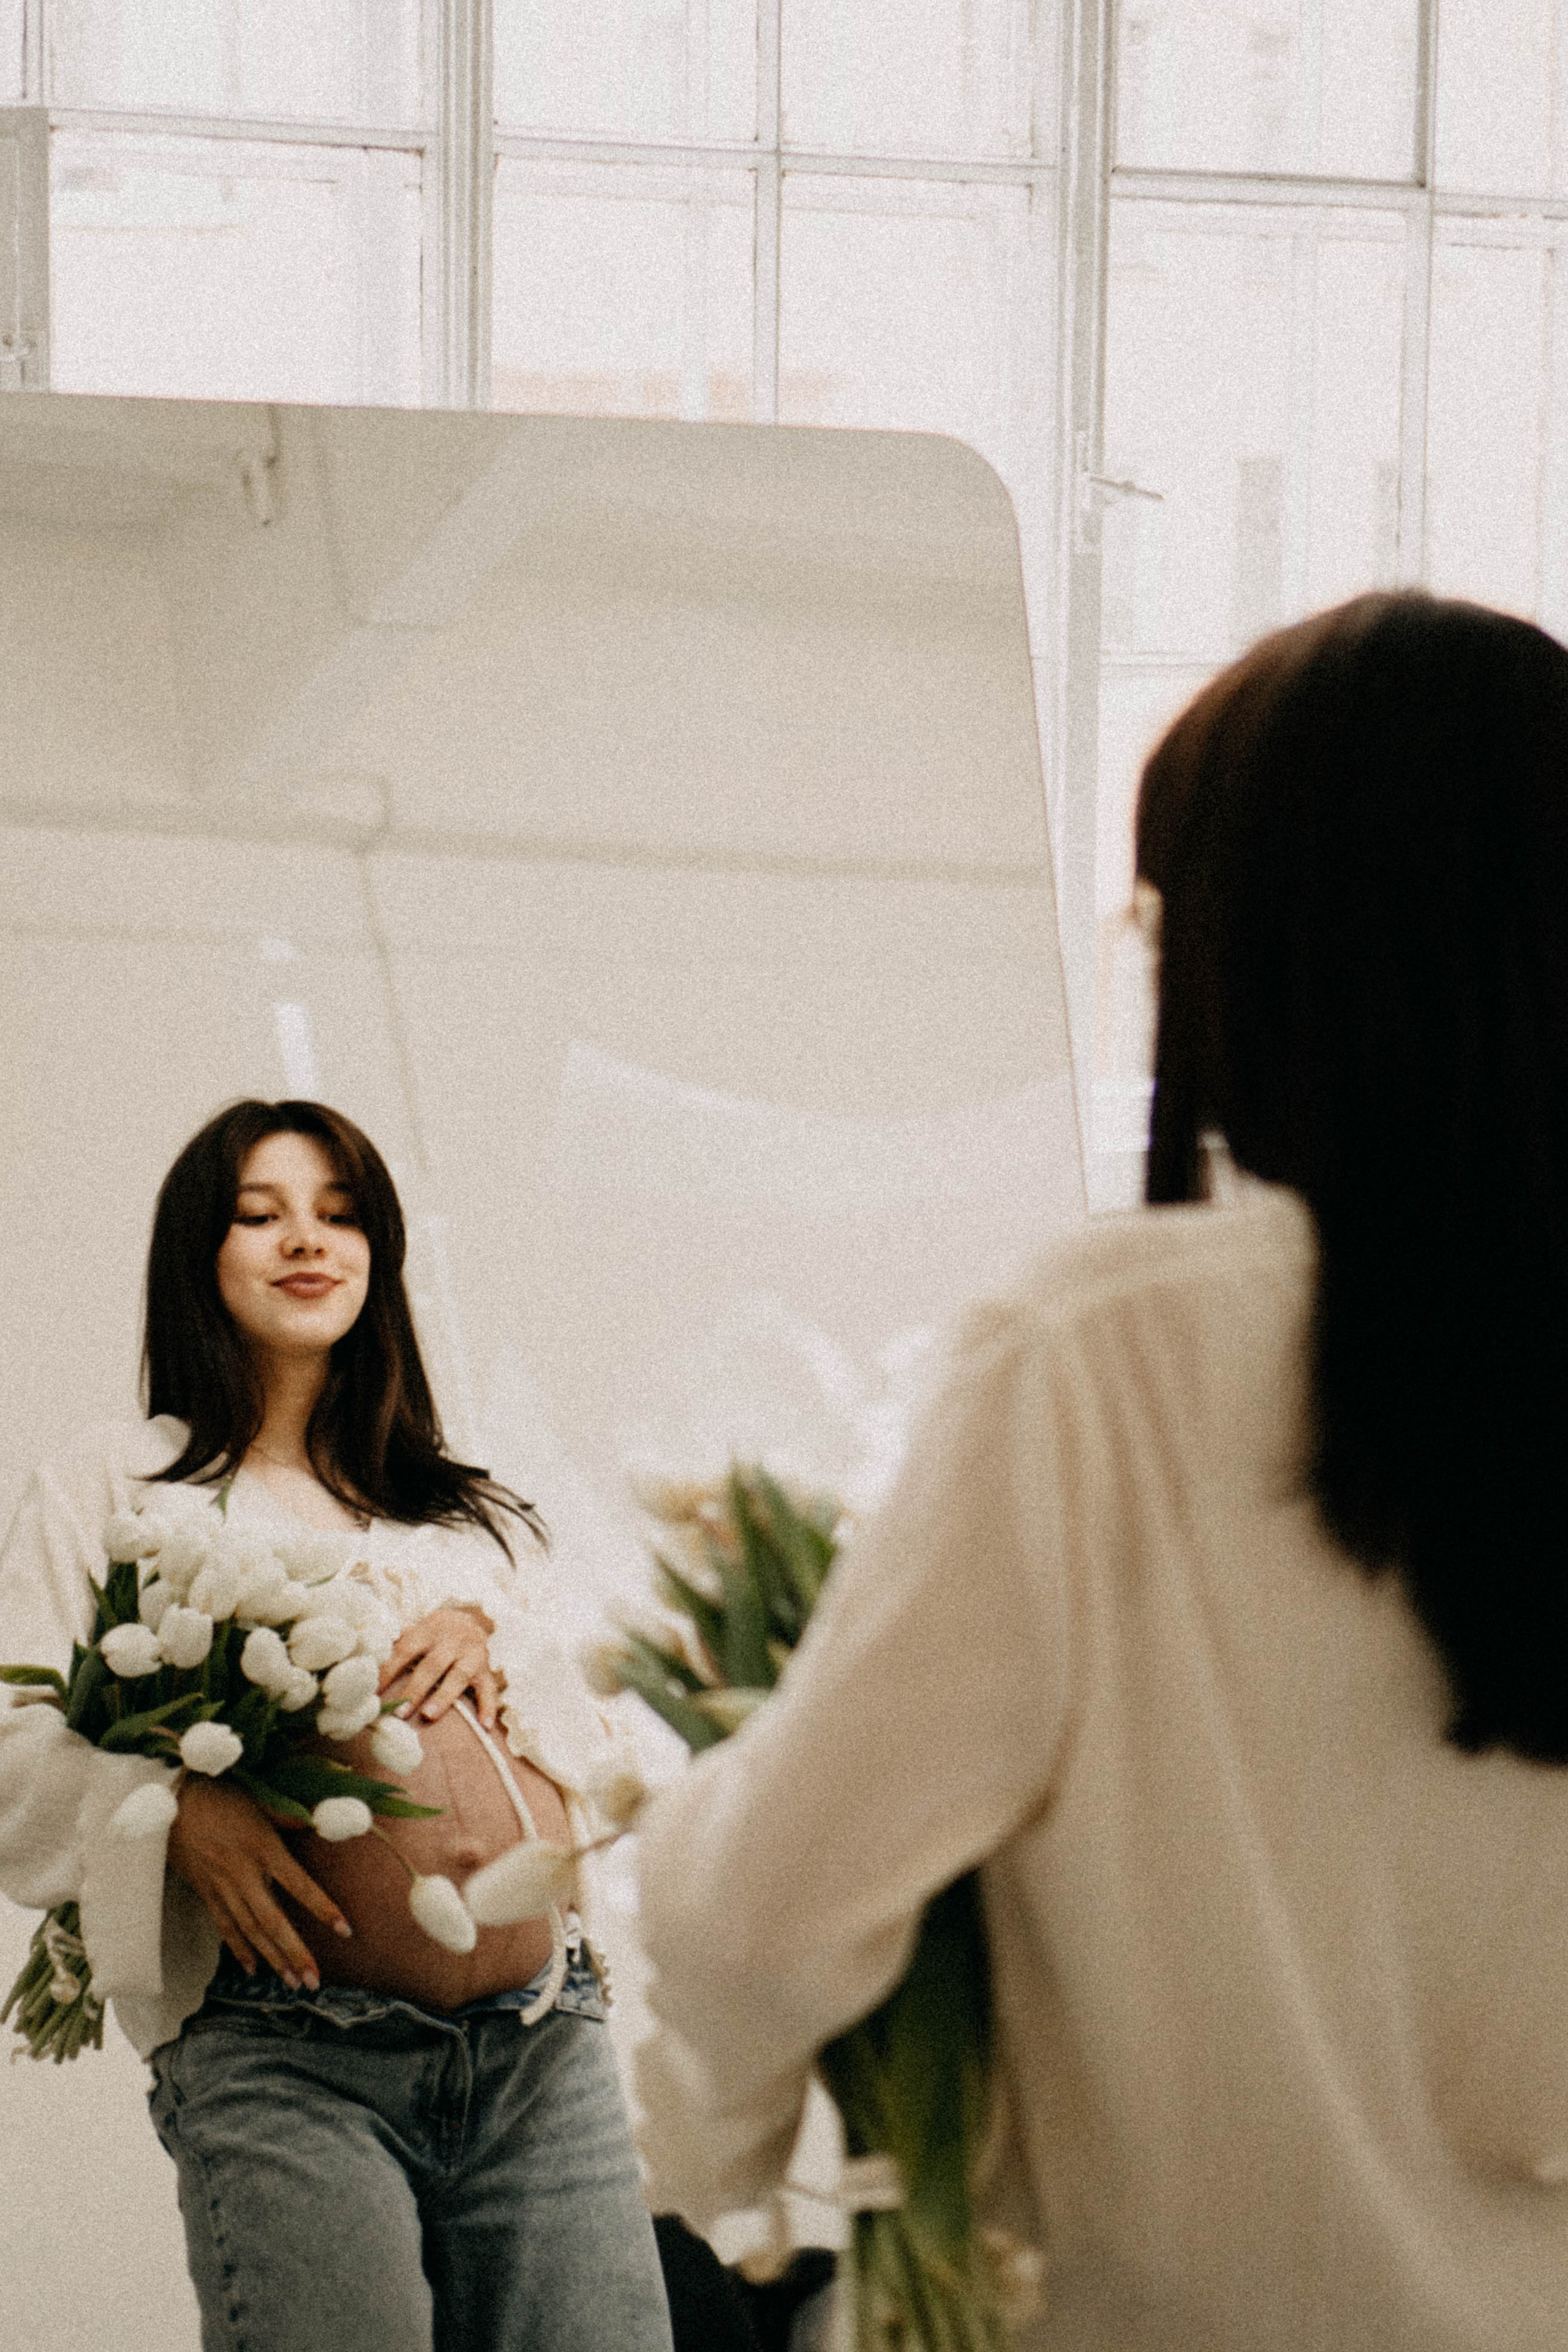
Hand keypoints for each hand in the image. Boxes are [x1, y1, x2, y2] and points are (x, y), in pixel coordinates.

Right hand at [166, 1774, 351, 1986]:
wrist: (171, 1802)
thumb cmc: (222, 1796)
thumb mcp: (259, 1799)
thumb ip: (289, 1816)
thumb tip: (320, 1821)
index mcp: (263, 1848)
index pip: (299, 1885)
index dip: (323, 1908)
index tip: (345, 1930)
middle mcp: (244, 1873)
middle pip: (273, 1921)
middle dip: (294, 1953)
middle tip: (314, 1981)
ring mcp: (222, 1887)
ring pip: (250, 1931)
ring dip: (272, 1958)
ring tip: (292, 1982)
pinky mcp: (205, 1893)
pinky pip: (224, 1927)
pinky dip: (239, 1949)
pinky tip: (253, 1969)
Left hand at [379, 1606, 501, 1730]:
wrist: (470, 1619)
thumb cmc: (433, 1632)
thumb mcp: (417, 1628)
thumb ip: (397, 1641)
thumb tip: (368, 1657)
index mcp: (429, 1630)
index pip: (405, 1650)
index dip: (389, 1670)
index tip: (374, 1692)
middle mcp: (451, 1641)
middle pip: (432, 1665)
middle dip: (416, 1689)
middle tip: (400, 1712)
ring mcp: (471, 1655)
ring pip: (458, 1676)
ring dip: (444, 1696)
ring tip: (429, 1716)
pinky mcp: (486, 1669)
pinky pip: (489, 1689)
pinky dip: (488, 1707)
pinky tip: (484, 1725)